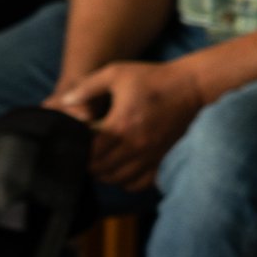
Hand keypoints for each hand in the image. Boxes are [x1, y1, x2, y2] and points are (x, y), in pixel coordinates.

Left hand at [48, 58, 203, 190]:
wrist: (191, 87)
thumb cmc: (152, 78)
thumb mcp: (116, 73)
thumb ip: (87, 87)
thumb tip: (64, 103)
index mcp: (121, 125)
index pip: (90, 153)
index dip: (78, 150)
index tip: (75, 140)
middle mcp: (136, 146)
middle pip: (100, 170)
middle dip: (88, 162)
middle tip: (85, 150)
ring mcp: (150, 156)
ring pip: (116, 180)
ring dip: (104, 173)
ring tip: (100, 159)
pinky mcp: (161, 160)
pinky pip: (137, 184)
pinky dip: (124, 180)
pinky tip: (120, 167)